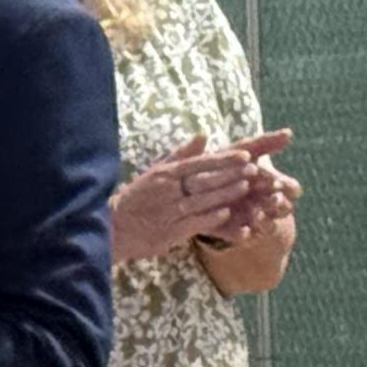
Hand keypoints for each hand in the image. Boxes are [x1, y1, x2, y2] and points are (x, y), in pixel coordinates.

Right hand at [113, 131, 288, 262]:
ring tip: (245, 188)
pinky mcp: (168, 232)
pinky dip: (210, 218)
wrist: (113, 227)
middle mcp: (166, 191)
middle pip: (203, 181)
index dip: (223, 160)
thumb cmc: (138, 198)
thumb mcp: (155, 172)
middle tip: (253, 169)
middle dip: (230, 175)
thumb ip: (181, 155)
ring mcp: (168, 212)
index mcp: (164, 174)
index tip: (244, 155)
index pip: (198, 164)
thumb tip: (203, 135)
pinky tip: (226, 213)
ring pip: (201, 201)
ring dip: (225, 194)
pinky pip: (194, 223)